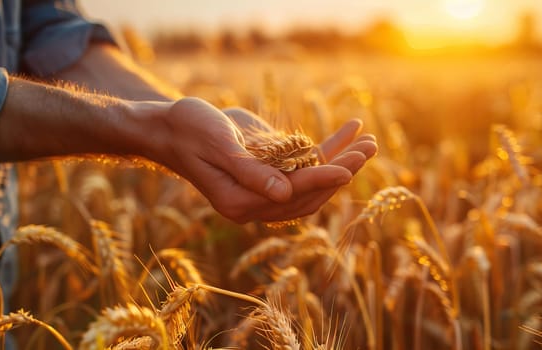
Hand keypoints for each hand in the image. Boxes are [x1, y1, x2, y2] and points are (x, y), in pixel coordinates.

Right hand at [142, 97, 376, 222]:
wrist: (171, 126)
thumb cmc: (189, 131)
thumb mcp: (218, 146)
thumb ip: (250, 173)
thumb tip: (284, 195)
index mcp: (241, 203)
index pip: (291, 195)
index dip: (320, 181)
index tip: (348, 168)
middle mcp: (257, 201)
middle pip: (310, 191)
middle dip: (341, 170)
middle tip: (370, 148)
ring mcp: (265, 186)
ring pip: (313, 179)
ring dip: (342, 160)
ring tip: (370, 140)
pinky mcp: (271, 168)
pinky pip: (305, 162)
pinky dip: (328, 148)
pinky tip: (349, 130)